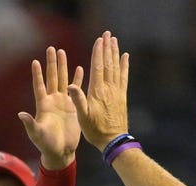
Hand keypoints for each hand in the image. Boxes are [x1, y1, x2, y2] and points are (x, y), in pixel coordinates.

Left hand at [18, 46, 82, 169]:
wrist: (60, 151)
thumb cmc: (46, 144)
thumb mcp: (36, 134)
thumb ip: (29, 124)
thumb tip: (20, 114)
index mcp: (43, 105)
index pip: (39, 86)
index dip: (37, 74)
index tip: (35, 61)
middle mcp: (52, 101)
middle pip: (52, 78)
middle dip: (51, 63)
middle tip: (51, 48)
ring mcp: (63, 102)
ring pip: (63, 80)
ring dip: (63, 66)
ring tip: (62, 52)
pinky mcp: (74, 106)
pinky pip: (76, 89)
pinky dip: (78, 79)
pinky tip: (80, 68)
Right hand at [68, 31, 130, 150]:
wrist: (113, 140)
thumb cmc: (95, 130)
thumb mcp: (82, 117)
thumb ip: (77, 100)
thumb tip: (70, 85)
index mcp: (97, 91)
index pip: (98, 67)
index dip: (98, 52)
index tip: (99, 40)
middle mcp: (108, 88)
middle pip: (108, 63)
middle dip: (107, 47)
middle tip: (108, 34)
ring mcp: (117, 92)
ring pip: (116, 67)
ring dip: (115, 53)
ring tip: (114, 40)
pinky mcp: (122, 96)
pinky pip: (124, 77)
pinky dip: (124, 66)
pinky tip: (125, 57)